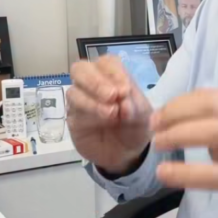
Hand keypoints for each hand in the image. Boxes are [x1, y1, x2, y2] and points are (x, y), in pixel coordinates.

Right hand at [67, 56, 151, 175]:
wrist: (127, 154)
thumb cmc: (135, 126)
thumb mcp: (143, 115)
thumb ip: (134, 104)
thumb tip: (122, 99)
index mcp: (111, 76)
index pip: (106, 63)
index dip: (114, 73)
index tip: (125, 90)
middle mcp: (91, 84)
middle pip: (80, 69)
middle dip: (96, 81)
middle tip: (113, 96)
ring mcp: (79, 101)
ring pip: (74, 91)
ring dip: (93, 100)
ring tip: (112, 113)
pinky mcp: (73, 119)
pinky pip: (74, 112)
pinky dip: (91, 114)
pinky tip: (105, 121)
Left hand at [150, 89, 217, 217]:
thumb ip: (214, 120)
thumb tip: (171, 115)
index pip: (210, 95)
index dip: (179, 103)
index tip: (158, 116)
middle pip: (212, 106)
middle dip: (176, 114)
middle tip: (155, 128)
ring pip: (215, 131)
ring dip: (180, 135)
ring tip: (159, 145)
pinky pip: (214, 173)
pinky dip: (185, 172)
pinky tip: (166, 174)